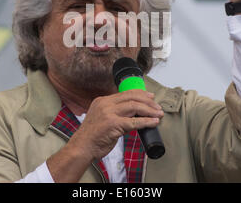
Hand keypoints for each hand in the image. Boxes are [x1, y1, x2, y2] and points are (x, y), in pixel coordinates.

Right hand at [46, 90, 162, 181]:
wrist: (82, 147)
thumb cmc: (92, 136)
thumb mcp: (102, 118)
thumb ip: (115, 113)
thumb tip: (134, 114)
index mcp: (102, 101)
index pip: (125, 93)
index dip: (140, 94)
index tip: (150, 96)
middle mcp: (105, 104)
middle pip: (132, 98)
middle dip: (148, 101)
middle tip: (157, 106)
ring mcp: (108, 113)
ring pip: (134, 107)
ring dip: (149, 110)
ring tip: (158, 114)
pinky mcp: (113, 124)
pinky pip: (134, 122)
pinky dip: (146, 122)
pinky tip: (153, 122)